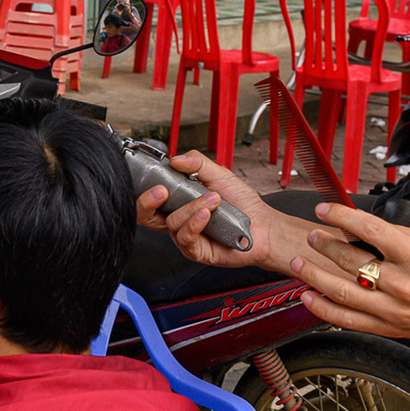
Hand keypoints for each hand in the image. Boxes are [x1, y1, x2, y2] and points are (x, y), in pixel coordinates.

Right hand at [137, 150, 291, 270]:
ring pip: (172, 223)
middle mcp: (179, 220)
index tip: (155, 180)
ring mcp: (186, 236)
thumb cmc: (243, 204)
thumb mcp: (220, 175)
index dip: (145, 191)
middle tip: (161, 191)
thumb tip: (176, 159)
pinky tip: (207, 214)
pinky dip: (195, 223)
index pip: (152, 198)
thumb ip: (197, 164)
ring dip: (191, 208)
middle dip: (147, 202)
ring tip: (212, 200)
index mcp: (179, 202)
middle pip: (147, 216)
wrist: (264, 226)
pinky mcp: (195, 251)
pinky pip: (185, 237)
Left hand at [288, 202, 409, 341]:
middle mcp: (404, 284)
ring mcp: (395, 310)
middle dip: (325, 245)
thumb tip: (358, 224)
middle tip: (312, 236)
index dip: (342, 217)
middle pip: (352, 261)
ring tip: (298, 263)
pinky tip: (308, 296)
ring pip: (343, 291)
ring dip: (314, 275)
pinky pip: (347, 320)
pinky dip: (323, 308)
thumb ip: (395, 234)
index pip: (371, 230)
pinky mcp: (389, 328)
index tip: (325, 210)